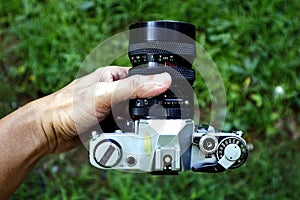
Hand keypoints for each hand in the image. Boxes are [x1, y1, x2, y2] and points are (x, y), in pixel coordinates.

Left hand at [37, 66, 171, 152]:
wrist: (48, 131)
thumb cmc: (68, 107)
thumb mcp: (105, 94)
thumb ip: (134, 88)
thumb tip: (162, 80)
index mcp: (113, 76)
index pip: (143, 78)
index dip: (156, 88)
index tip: (166, 100)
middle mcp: (112, 90)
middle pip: (140, 99)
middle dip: (145, 112)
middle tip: (145, 121)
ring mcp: (109, 106)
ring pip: (133, 115)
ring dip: (135, 124)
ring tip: (130, 129)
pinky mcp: (105, 122)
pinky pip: (124, 127)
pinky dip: (126, 132)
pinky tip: (123, 135)